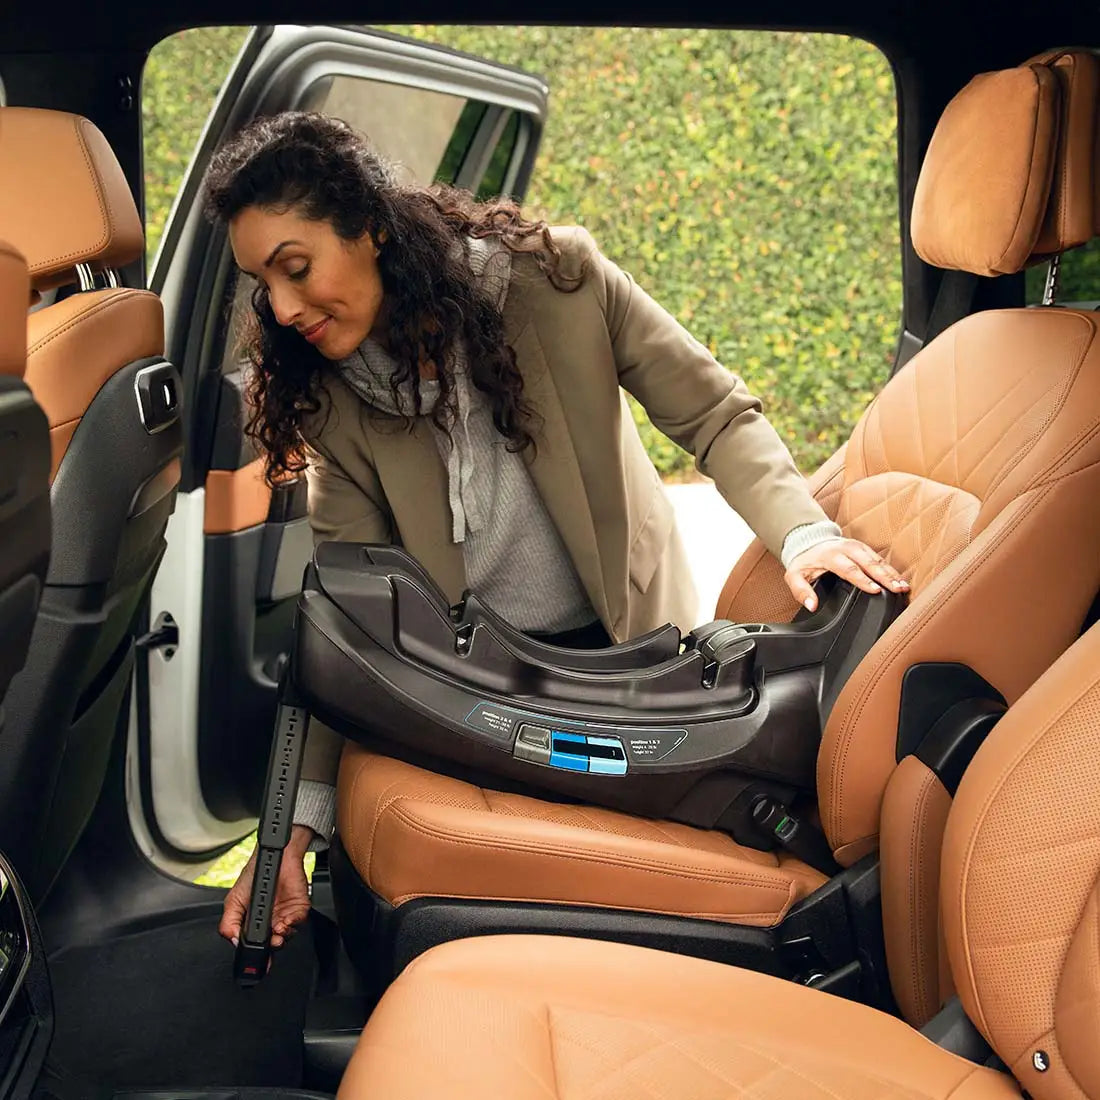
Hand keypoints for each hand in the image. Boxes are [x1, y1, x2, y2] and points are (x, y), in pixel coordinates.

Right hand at [218, 823, 314, 949]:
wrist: (275, 856)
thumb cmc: (254, 876)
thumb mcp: (233, 900)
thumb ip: (229, 923)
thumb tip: (233, 940)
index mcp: (255, 925)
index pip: (256, 946)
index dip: (256, 954)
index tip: (255, 957)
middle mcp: (271, 923)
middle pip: (274, 945)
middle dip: (271, 948)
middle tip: (268, 944)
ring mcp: (285, 916)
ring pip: (287, 936)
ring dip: (282, 937)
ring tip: (276, 930)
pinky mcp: (298, 908)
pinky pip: (299, 921)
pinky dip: (292, 924)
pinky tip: (285, 921)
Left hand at [784, 538, 908, 611]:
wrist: (808, 541)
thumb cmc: (804, 561)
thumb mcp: (794, 575)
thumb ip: (801, 591)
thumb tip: (812, 606)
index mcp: (831, 556)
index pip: (849, 569)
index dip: (863, 580)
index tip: (875, 590)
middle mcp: (847, 549)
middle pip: (869, 563)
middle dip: (885, 577)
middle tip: (897, 589)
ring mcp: (858, 547)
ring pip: (878, 561)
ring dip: (892, 574)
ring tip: (903, 587)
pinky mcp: (865, 549)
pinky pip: (880, 560)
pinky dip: (891, 570)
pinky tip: (901, 581)